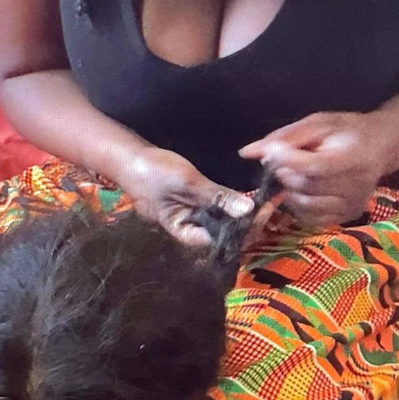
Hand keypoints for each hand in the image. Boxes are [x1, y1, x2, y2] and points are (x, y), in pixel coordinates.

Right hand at [123, 147, 254, 248]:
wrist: (129, 158)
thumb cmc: (153, 173)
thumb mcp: (188, 183)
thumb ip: (217, 197)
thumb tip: (248, 210)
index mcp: (184, 232)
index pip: (219, 241)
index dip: (243, 231)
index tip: (262, 215)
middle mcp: (189, 228)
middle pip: (222, 233)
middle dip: (246, 223)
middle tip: (269, 206)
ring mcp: (191, 215)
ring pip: (221, 221)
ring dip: (241, 213)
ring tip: (264, 202)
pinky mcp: (193, 202)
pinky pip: (216, 208)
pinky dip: (230, 203)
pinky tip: (246, 197)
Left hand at [239, 111, 394, 227]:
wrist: (382, 147)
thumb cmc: (347, 131)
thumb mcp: (318, 123)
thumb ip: (284, 137)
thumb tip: (247, 152)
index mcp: (351, 158)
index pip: (313, 167)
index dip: (287, 160)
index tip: (273, 149)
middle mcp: (355, 186)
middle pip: (305, 187)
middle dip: (285, 173)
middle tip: (283, 159)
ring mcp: (352, 205)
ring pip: (305, 205)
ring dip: (289, 190)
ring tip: (295, 173)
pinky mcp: (347, 216)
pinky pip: (311, 218)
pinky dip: (299, 205)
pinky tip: (303, 188)